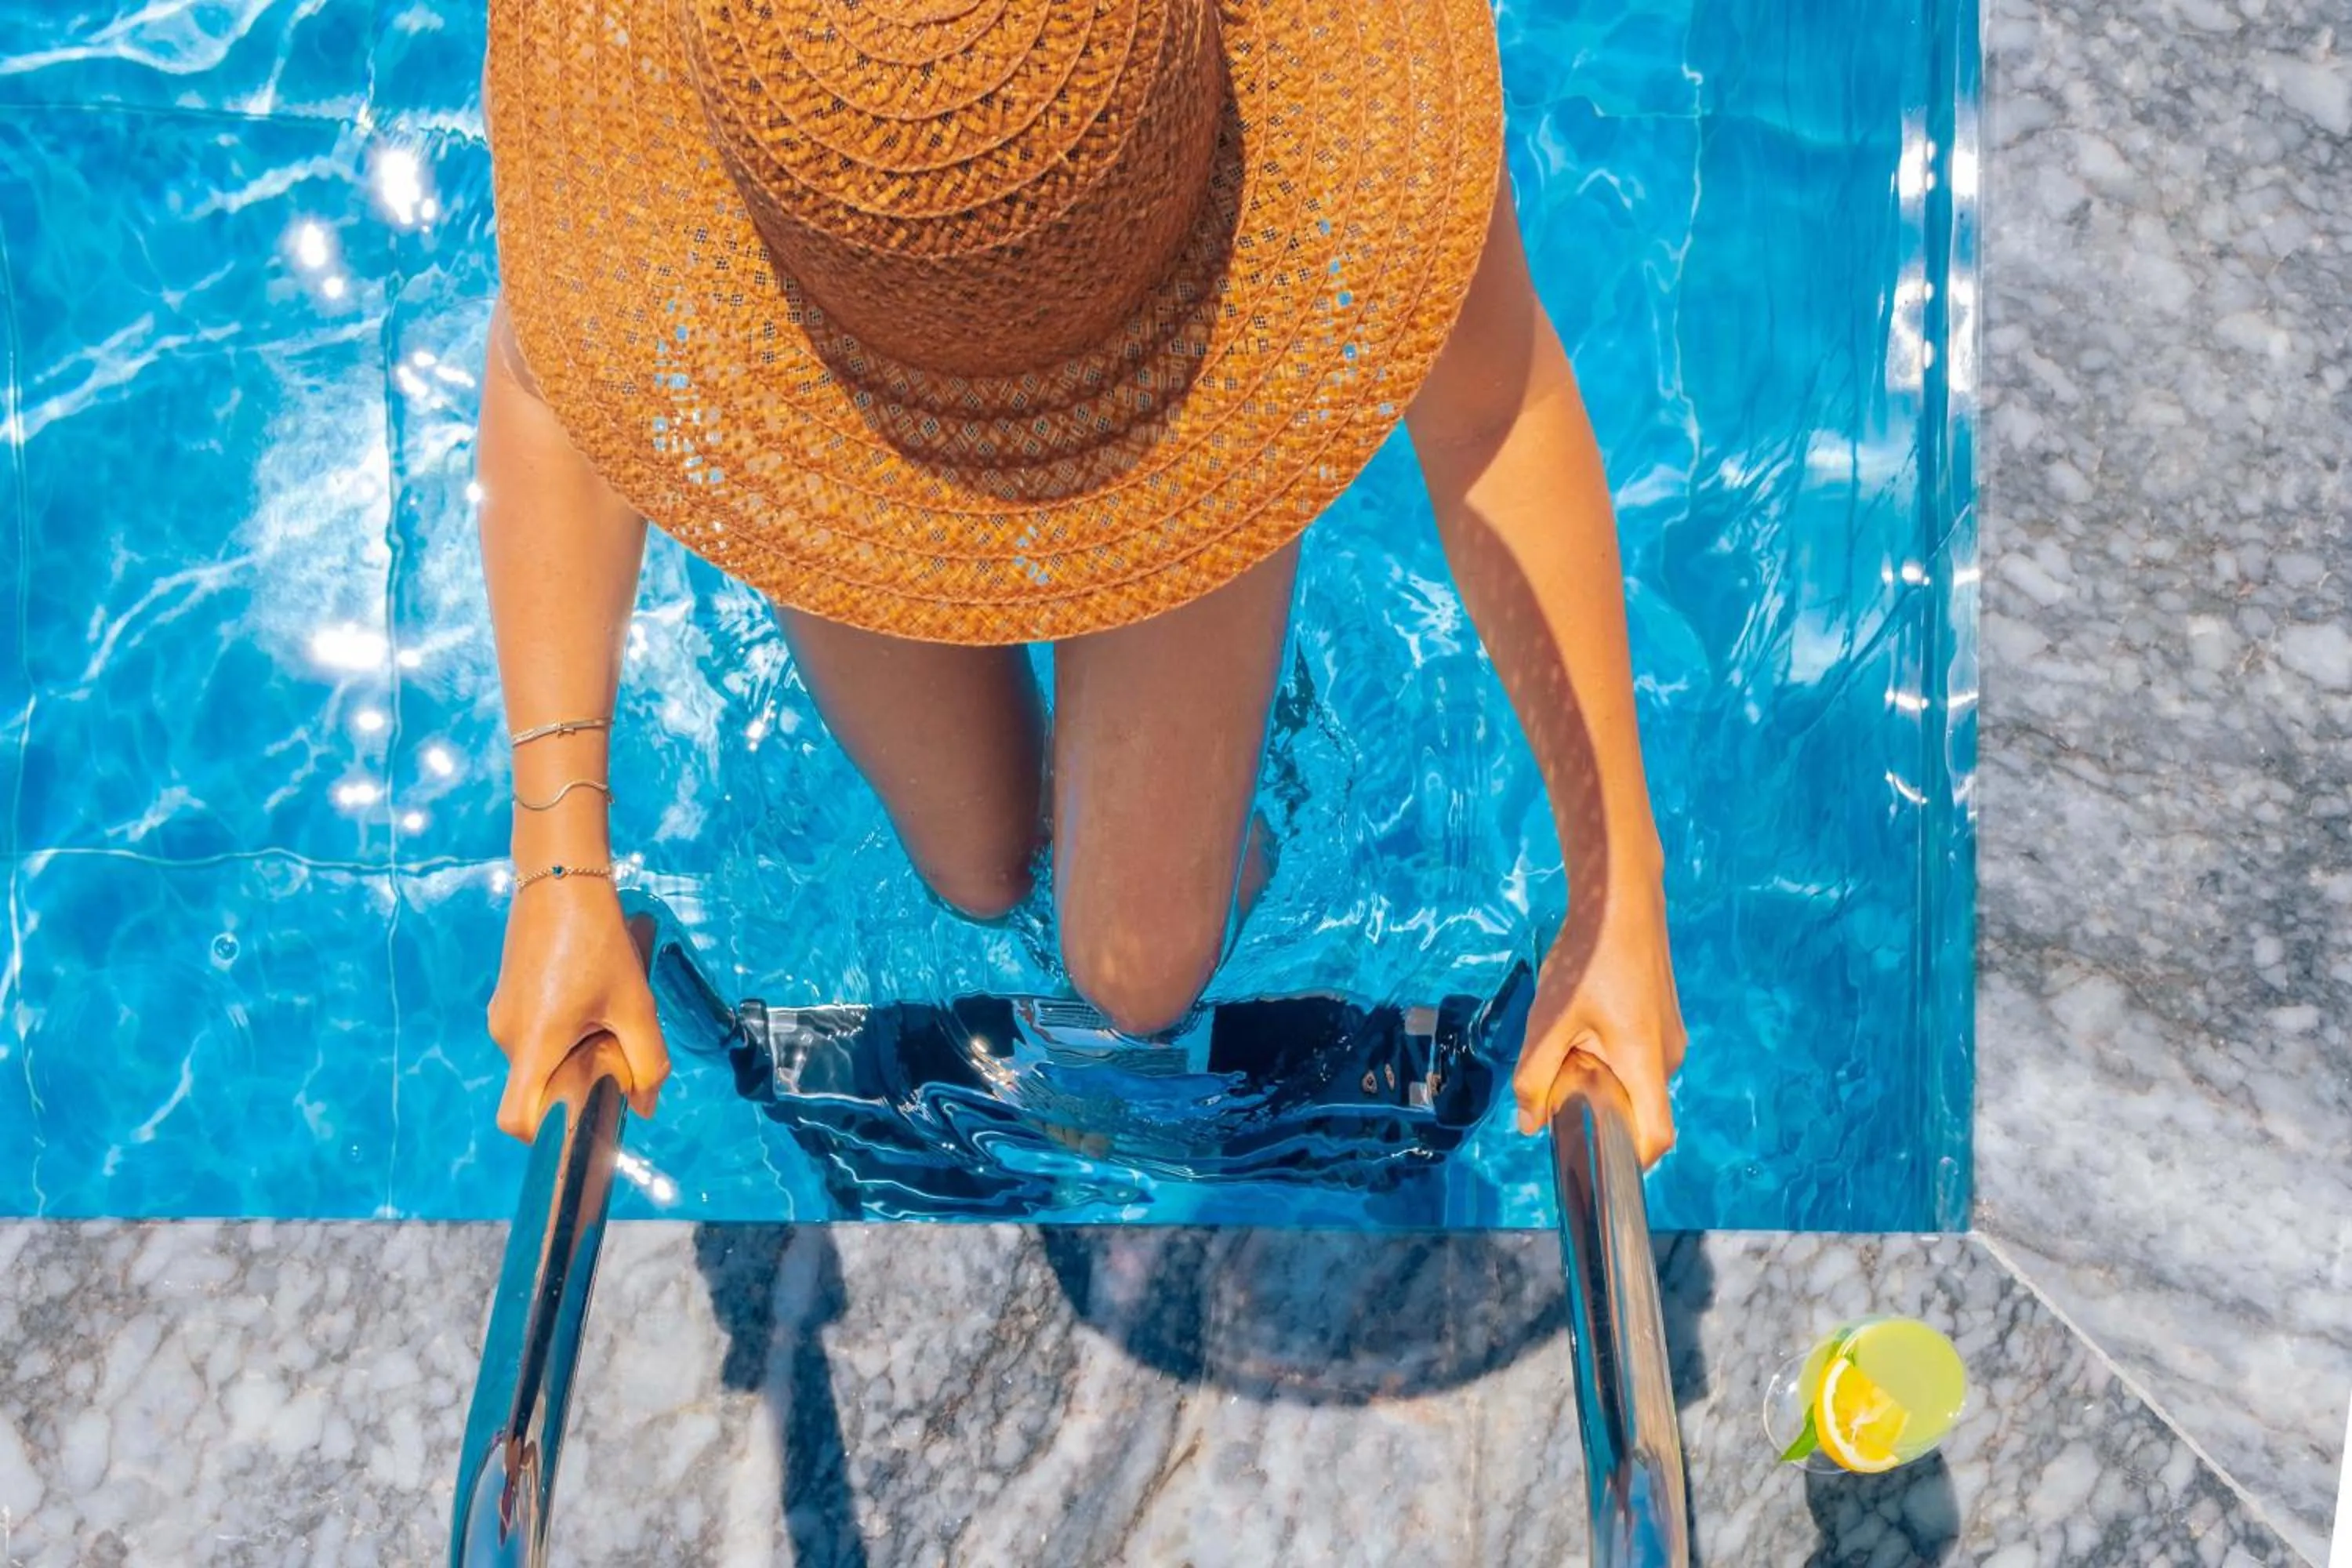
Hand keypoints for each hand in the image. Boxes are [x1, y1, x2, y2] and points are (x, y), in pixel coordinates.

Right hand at [486, 878, 667, 1140]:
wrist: (562, 879)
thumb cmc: (599, 941)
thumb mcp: (635, 1004)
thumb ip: (647, 1061)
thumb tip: (645, 1106)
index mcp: (534, 1043)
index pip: (517, 1118)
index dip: (545, 1135)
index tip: (580, 1122)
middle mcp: (506, 1035)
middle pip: (535, 1088)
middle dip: (573, 1085)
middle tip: (612, 1054)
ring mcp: (502, 1015)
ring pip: (536, 1060)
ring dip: (569, 1055)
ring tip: (603, 1016)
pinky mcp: (506, 998)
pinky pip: (533, 1035)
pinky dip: (559, 1035)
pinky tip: (588, 1000)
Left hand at [1512, 874, 1687, 1165]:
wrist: (1620, 896)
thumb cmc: (1588, 956)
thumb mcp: (1549, 1021)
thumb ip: (1536, 1077)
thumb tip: (1529, 1124)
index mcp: (1646, 1062)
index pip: (1656, 1137)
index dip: (1629, 1161)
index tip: (1594, 1162)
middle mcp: (1669, 1056)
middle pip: (1639, 1108)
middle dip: (1599, 1109)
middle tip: (1558, 1084)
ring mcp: (1671, 1035)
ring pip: (1636, 1079)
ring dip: (1602, 1076)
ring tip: (1568, 1040)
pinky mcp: (1664, 1018)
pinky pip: (1639, 1056)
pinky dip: (1611, 1056)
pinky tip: (1583, 1023)